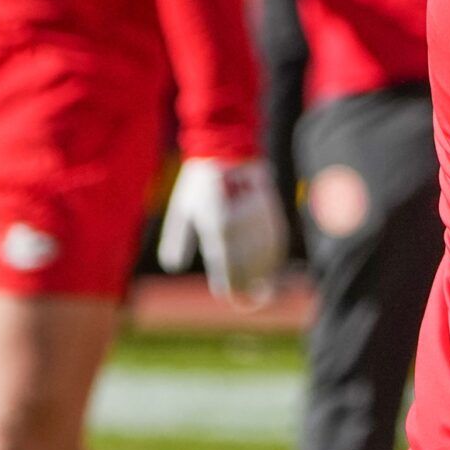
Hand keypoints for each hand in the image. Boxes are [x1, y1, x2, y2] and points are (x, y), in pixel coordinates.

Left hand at [158, 157, 286, 305]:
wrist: (227, 150)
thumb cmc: (198, 182)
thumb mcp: (182, 211)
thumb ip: (178, 240)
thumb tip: (173, 267)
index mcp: (216, 226)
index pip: (226, 266)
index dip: (230, 285)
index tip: (231, 297)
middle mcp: (240, 224)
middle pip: (248, 265)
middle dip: (249, 285)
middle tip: (247, 299)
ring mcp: (258, 217)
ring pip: (265, 254)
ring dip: (265, 273)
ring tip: (262, 287)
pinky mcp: (271, 209)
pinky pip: (277, 239)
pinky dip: (276, 256)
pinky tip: (273, 265)